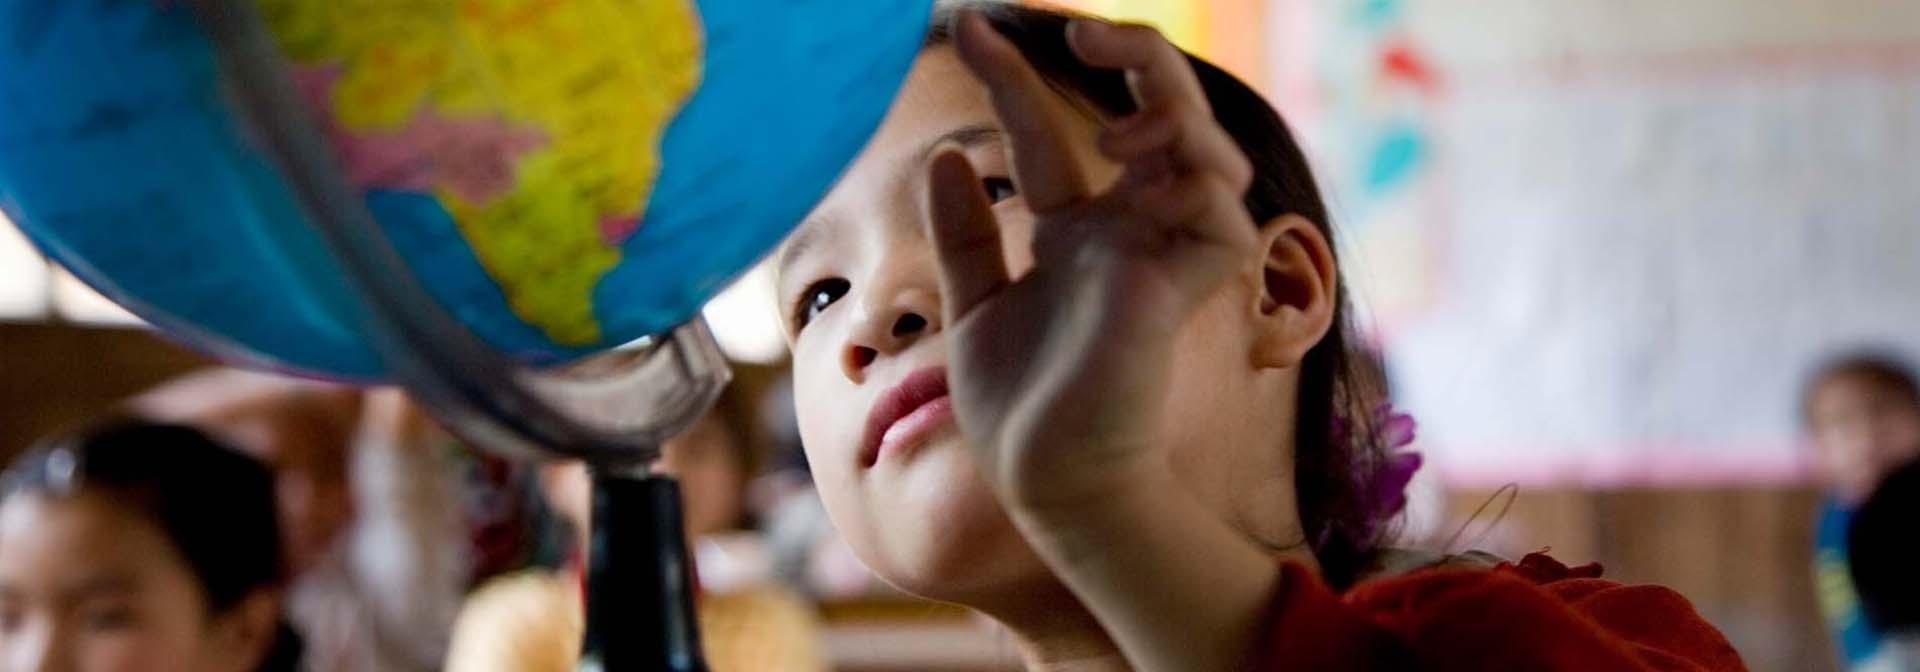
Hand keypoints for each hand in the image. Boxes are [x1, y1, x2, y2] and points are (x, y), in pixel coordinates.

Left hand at [926, 13, 1258, 514]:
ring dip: (1167, 110)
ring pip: (1207, 149)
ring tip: (1109, 129)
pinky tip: (1135, 175)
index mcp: (1075, 233)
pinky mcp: (1185, 290)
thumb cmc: (1019, 406)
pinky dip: (1190, 182)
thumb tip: (943, 157)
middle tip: (1069, 32)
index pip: (1049, 134)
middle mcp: (1127, 233)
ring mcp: (1161, 257)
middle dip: (1129, 54)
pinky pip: (1220, 215)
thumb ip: (965, 235)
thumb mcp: (975, 305)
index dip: (1012, 79)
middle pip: (1159, 113)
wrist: (1045, 480)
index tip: (965, 29)